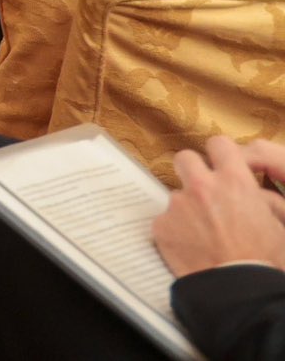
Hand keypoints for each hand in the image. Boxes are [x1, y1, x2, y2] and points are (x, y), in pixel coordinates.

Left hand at [154, 136, 284, 276]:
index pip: (219, 144)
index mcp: (235, 182)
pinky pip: (165, 221)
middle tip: (203, 191)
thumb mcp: (277, 225)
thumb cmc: (264, 261)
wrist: (239, 291)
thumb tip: (256, 193)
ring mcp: (178, 205)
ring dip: (186, 207)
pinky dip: (174, 231)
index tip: (220, 163)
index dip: (220, 153)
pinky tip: (190, 248)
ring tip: (202, 232)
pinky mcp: (161, 226)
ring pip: (176, 195)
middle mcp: (203, 186)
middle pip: (185, 158)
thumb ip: (263, 200)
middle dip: (193, 171)